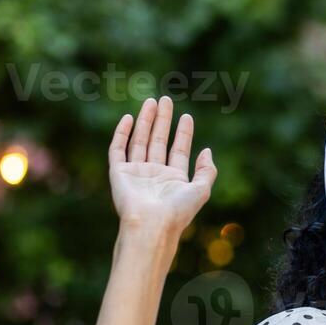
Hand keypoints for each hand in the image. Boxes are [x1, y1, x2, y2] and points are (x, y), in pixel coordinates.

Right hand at [108, 95, 216, 233]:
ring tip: (151, 102)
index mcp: (174, 179)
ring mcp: (136, 173)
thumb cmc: (177, 211)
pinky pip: (118, 149)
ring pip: (140, 140)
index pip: (179, 150)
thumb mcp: (201, 190)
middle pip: (159, 141)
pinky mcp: (118, 173)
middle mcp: (155, 174)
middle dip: (163, 120)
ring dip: (146, 121)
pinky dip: (123, 133)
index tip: (187, 116)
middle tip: (166, 100)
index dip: (183, 133)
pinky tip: (130, 118)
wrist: (151, 224)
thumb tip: (207, 150)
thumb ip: (207, 171)